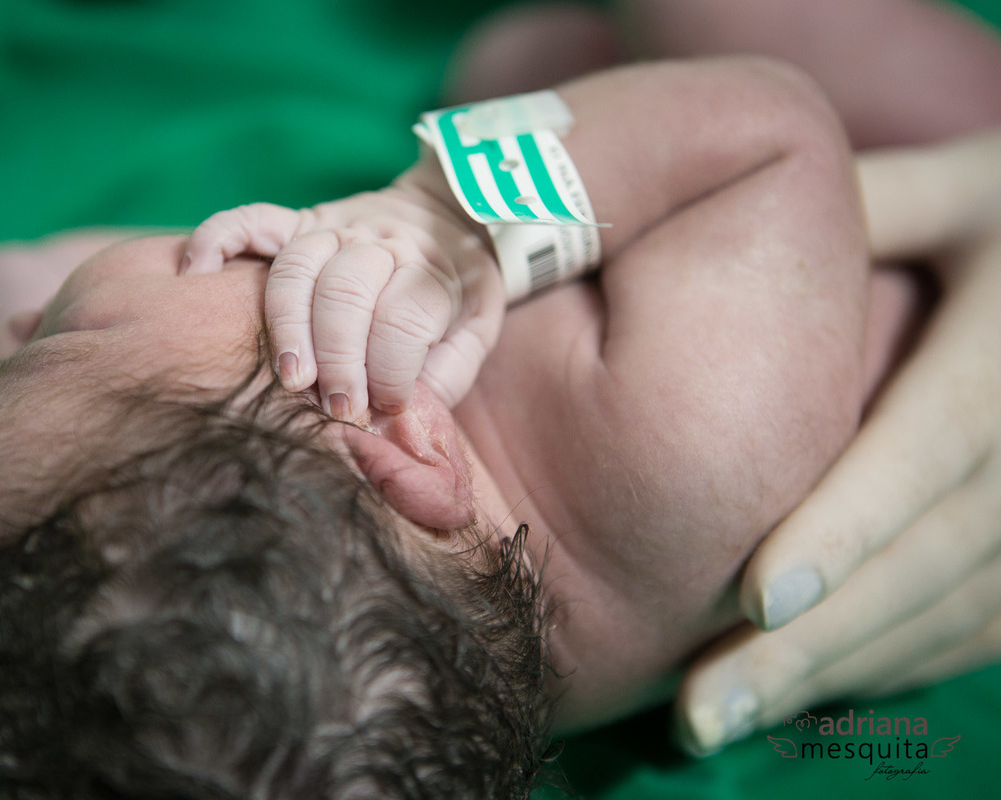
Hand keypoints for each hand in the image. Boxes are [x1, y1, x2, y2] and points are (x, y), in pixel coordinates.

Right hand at [181, 180, 505, 419]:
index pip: (404, 317)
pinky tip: (197, 277)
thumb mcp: (477, 331)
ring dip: (288, 326)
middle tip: (339, 409)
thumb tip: (399, 425)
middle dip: (339, 359)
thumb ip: (446, 375)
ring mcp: (332, 227)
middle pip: (346, 292)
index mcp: (429, 268)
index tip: (387, 408)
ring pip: (296, 266)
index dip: (392, 371)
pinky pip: (246, 219)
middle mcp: (377, 240)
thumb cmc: (456, 290)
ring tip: (292, 379)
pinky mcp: (297, 220)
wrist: (450, 213)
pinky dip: (214, 241)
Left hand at [675, 132, 1000, 754]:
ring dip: (844, 670)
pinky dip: (893, 663)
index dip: (850, 524)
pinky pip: (981, 627)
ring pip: (957, 610)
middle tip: (704, 710)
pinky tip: (809, 687)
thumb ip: (869, 204)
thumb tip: (728, 213)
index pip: (931, 444)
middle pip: (935, 557)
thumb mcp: (957, 191)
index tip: (755, 598)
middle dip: (820, 642)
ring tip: (727, 714)